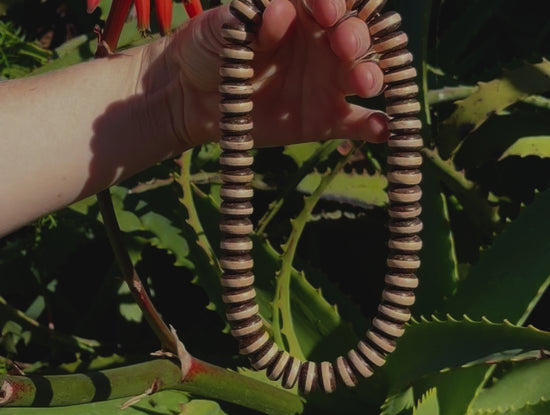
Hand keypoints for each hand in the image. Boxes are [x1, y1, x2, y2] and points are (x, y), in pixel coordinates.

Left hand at [150, 0, 387, 148]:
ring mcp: (326, 84)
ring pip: (362, 75)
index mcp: (301, 13)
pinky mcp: (323, 120)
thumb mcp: (223, 25)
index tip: (324, 11)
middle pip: (356, 36)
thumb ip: (250, 18)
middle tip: (345, 46)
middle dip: (356, 37)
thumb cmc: (209, 48)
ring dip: (371, 76)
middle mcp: (322, 45)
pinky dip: (372, 127)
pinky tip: (385, 130)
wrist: (193, 95)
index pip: (331, 1)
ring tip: (364, 83)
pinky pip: (355, 123)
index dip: (334, 2)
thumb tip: (281, 11)